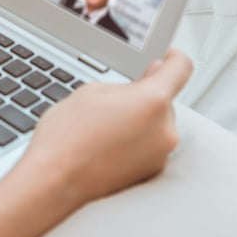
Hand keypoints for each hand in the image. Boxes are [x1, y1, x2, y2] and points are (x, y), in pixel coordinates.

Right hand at [15, 49, 190, 207]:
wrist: (55, 179)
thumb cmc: (67, 136)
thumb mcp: (92, 91)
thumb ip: (127, 84)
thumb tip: (147, 81)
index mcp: (152, 100)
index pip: (181, 68)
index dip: (173, 58)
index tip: (166, 57)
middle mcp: (165, 129)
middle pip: (164, 100)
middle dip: (142, 97)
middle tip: (109, 103)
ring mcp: (161, 153)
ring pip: (157, 124)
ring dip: (139, 120)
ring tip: (102, 128)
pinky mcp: (152, 171)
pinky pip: (150, 145)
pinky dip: (135, 141)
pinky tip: (107, 144)